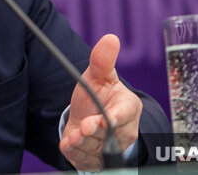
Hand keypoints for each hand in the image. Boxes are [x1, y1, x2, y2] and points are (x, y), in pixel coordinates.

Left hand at [60, 34, 141, 170]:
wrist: (86, 116)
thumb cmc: (97, 94)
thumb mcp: (98, 76)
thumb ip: (102, 60)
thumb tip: (110, 38)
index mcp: (127, 108)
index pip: (124, 115)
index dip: (115, 119)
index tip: (105, 119)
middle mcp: (123, 131)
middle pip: (109, 136)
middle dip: (94, 132)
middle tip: (84, 127)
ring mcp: (109, 147)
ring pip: (96, 149)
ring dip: (82, 143)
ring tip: (75, 135)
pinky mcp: (94, 158)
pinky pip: (85, 160)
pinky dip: (75, 153)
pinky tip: (69, 143)